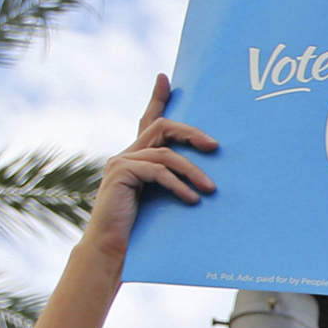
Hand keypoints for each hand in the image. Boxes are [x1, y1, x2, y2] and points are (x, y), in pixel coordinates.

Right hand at [82, 75, 215, 266]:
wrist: (113, 250)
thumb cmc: (141, 232)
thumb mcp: (162, 202)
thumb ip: (173, 184)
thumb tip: (210, 181)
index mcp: (135, 156)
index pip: (148, 120)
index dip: (156, 98)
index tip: (165, 78)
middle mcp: (125, 154)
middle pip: (162, 127)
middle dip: (191, 132)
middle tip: (215, 146)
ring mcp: (120, 162)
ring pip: (165, 152)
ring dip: (192, 170)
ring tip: (211, 188)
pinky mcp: (120, 174)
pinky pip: (157, 171)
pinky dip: (178, 184)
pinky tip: (192, 199)